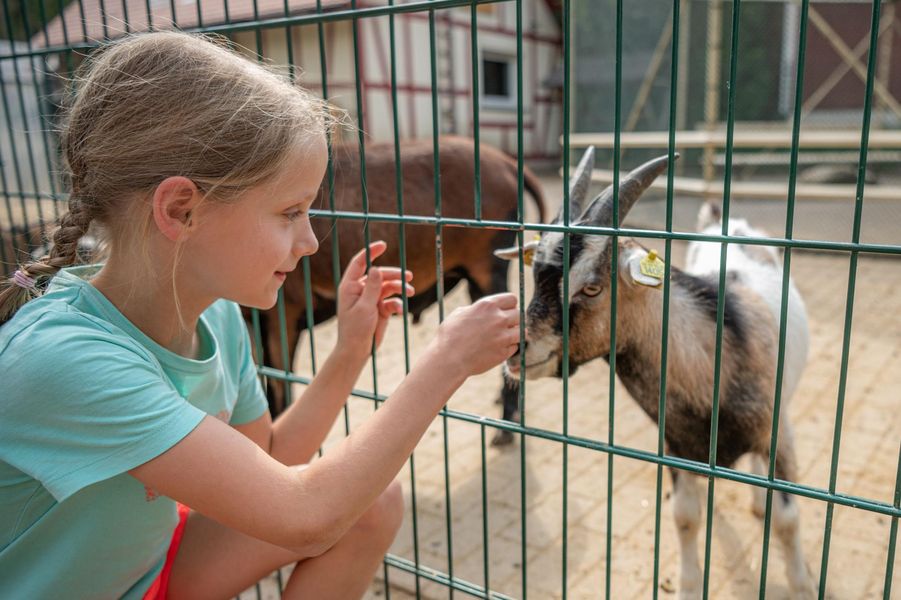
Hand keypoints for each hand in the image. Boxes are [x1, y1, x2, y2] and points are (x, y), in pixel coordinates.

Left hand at [336, 241, 413, 358]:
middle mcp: (360, 290)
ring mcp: (371, 298)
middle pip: (379, 274)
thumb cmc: (355, 330)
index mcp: (350, 286)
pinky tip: (400, 311)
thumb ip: (371, 287)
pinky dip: (398, 303)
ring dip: (400, 288)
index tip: (384, 245)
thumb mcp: (364, 307)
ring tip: (411, 291)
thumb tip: (375, 268)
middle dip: (394, 275)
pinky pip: (391, 300)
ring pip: (388, 286)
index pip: (360, 263)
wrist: (358, 350)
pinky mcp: (380, 308)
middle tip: (408, 276)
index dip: (371, 252)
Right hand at [431, 293, 519, 378]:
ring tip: (504, 337)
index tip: (505, 311)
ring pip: (522, 331)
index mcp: (487, 305)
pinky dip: (509, 347)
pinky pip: (515, 346)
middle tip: (505, 325)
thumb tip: (485, 311)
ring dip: (515, 333)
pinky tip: (498, 348)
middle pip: (520, 315)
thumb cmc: (449, 335)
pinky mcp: (504, 352)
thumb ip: (477, 310)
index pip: (512, 299)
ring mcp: (503, 336)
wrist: (449, 359)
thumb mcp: (460, 313)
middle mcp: (499, 319)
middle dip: (514, 319)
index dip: (510, 305)